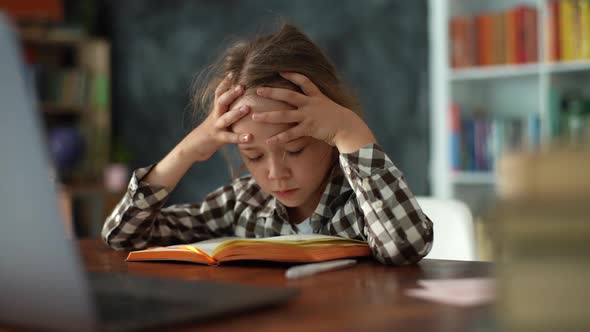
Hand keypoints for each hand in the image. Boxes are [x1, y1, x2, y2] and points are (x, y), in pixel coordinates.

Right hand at [181, 73, 252, 161]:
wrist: (193, 147)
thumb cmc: (211, 132)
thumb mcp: (218, 118)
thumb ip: (227, 110)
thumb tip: (241, 100)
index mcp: (216, 110)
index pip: (219, 93)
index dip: (225, 82)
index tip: (233, 72)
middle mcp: (215, 116)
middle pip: (221, 101)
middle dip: (231, 93)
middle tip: (242, 86)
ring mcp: (216, 127)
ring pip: (225, 118)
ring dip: (236, 113)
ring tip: (248, 107)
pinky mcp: (218, 139)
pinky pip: (229, 138)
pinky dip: (240, 138)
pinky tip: (250, 137)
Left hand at [252, 72, 375, 152]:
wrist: (348, 127)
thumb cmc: (339, 119)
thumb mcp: (329, 105)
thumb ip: (318, 103)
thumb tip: (311, 103)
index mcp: (316, 96)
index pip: (303, 81)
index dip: (292, 75)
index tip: (280, 70)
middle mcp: (310, 104)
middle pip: (288, 95)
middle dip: (272, 92)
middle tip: (258, 90)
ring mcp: (308, 116)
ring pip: (284, 115)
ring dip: (268, 116)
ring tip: (255, 117)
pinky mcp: (308, 128)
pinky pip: (291, 134)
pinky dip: (279, 138)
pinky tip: (269, 141)